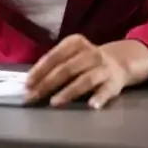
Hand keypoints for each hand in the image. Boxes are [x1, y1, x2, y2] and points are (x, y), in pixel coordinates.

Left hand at [26, 36, 147, 108]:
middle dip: (47, 84)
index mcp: (75, 43)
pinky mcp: (114, 83)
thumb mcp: (71, 54)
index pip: (54, 56)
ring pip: (85, 80)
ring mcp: (103, 68)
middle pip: (66, 69)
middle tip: (33, 97)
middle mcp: (90, 53)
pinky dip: (99, 97)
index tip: (27, 84)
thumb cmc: (86, 60)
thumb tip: (30, 81)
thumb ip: (54, 64)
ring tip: (54, 102)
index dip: (40, 70)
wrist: (120, 62)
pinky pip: (106, 90)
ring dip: (68, 92)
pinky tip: (91, 105)